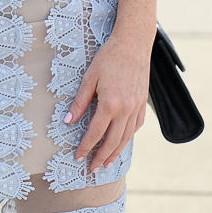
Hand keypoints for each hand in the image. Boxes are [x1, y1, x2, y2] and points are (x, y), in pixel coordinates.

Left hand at [65, 30, 151, 172]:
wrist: (133, 44)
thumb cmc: (109, 57)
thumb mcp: (90, 77)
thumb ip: (80, 101)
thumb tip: (68, 121)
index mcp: (110, 103)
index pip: (96, 133)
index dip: (86, 146)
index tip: (79, 156)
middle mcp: (126, 110)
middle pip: (113, 141)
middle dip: (101, 157)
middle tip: (92, 168)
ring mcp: (137, 108)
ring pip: (126, 138)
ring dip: (116, 152)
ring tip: (106, 162)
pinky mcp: (143, 104)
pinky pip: (136, 127)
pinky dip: (128, 137)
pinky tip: (121, 142)